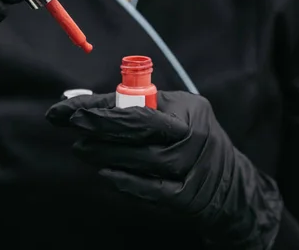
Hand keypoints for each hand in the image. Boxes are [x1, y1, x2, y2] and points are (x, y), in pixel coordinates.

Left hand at [46, 91, 282, 248]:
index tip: (67, 108)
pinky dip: (127, 181)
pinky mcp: (188, 196)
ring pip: (145, 158)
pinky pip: (153, 189)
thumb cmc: (189, 142)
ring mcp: (193, 167)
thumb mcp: (174, 115)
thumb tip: (85, 106)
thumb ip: (137, 108)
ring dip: (107, 153)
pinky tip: (104, 174)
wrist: (231, 187)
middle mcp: (194, 134)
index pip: (138, 102)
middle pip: (143, 126)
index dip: (99, 105)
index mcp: (188, 108)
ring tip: (81, 148)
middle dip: (101, 123)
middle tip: (72, 122)